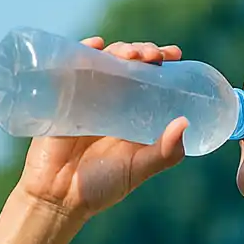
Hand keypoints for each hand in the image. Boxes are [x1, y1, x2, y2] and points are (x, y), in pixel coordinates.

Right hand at [17, 38, 187, 221]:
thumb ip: (164, 153)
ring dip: (118, 49)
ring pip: (103, 61)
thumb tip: (185, 122)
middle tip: (153, 56)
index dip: (160, 61)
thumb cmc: (100, 187)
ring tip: (131, 54)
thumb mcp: (138, 169)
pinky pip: (70, 68)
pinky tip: (96, 44)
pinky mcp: (62, 99)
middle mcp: (109, 100)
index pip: (148, 77)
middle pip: (127, 63)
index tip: (174, 54)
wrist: (58, 199)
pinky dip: (82, 51)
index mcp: (130, 112)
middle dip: (142, 51)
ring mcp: (85, 97)